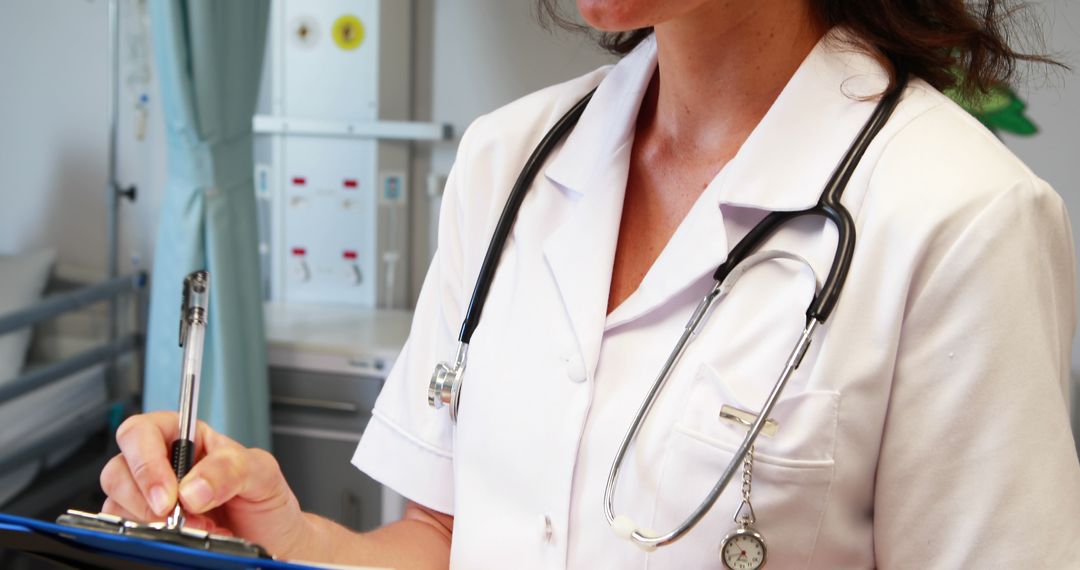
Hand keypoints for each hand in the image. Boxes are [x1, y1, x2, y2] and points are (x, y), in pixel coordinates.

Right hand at [100, 411, 310, 556]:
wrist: (273, 540)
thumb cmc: (265, 500)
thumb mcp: (262, 472)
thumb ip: (231, 468)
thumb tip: (192, 488)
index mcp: (186, 437)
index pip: (142, 432)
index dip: (146, 461)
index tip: (169, 495)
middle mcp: (162, 464)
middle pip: (118, 469)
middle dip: (145, 499)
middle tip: (178, 517)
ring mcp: (149, 498)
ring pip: (116, 504)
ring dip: (154, 522)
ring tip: (198, 525)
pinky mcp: (146, 527)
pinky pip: (127, 532)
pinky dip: (155, 539)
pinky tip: (188, 537)